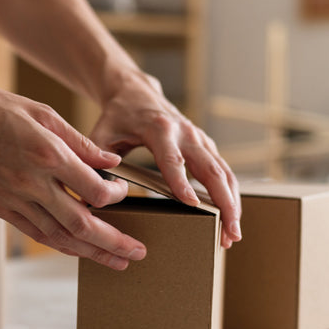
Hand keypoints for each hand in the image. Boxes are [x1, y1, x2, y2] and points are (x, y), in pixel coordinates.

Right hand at [0, 80, 147, 269]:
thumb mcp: (42, 112)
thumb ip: (80, 142)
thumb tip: (111, 163)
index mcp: (47, 154)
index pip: (95, 190)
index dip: (117, 196)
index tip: (123, 193)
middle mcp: (31, 183)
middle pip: (82, 224)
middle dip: (114, 242)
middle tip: (137, 253)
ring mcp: (13, 199)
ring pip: (60, 236)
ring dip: (91, 252)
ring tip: (116, 261)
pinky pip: (36, 233)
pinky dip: (61, 245)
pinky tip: (78, 250)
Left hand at [89, 69, 240, 247]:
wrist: (136, 93)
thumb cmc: (118, 116)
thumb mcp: (101, 132)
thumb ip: (97, 160)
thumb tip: (96, 193)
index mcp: (160, 129)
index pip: (173, 159)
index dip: (182, 182)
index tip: (192, 204)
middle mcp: (186, 133)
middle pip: (211, 169)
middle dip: (222, 202)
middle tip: (227, 233)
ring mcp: (200, 139)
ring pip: (224, 173)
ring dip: (232, 204)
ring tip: (232, 235)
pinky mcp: (206, 146)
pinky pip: (224, 172)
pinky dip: (230, 195)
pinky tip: (231, 218)